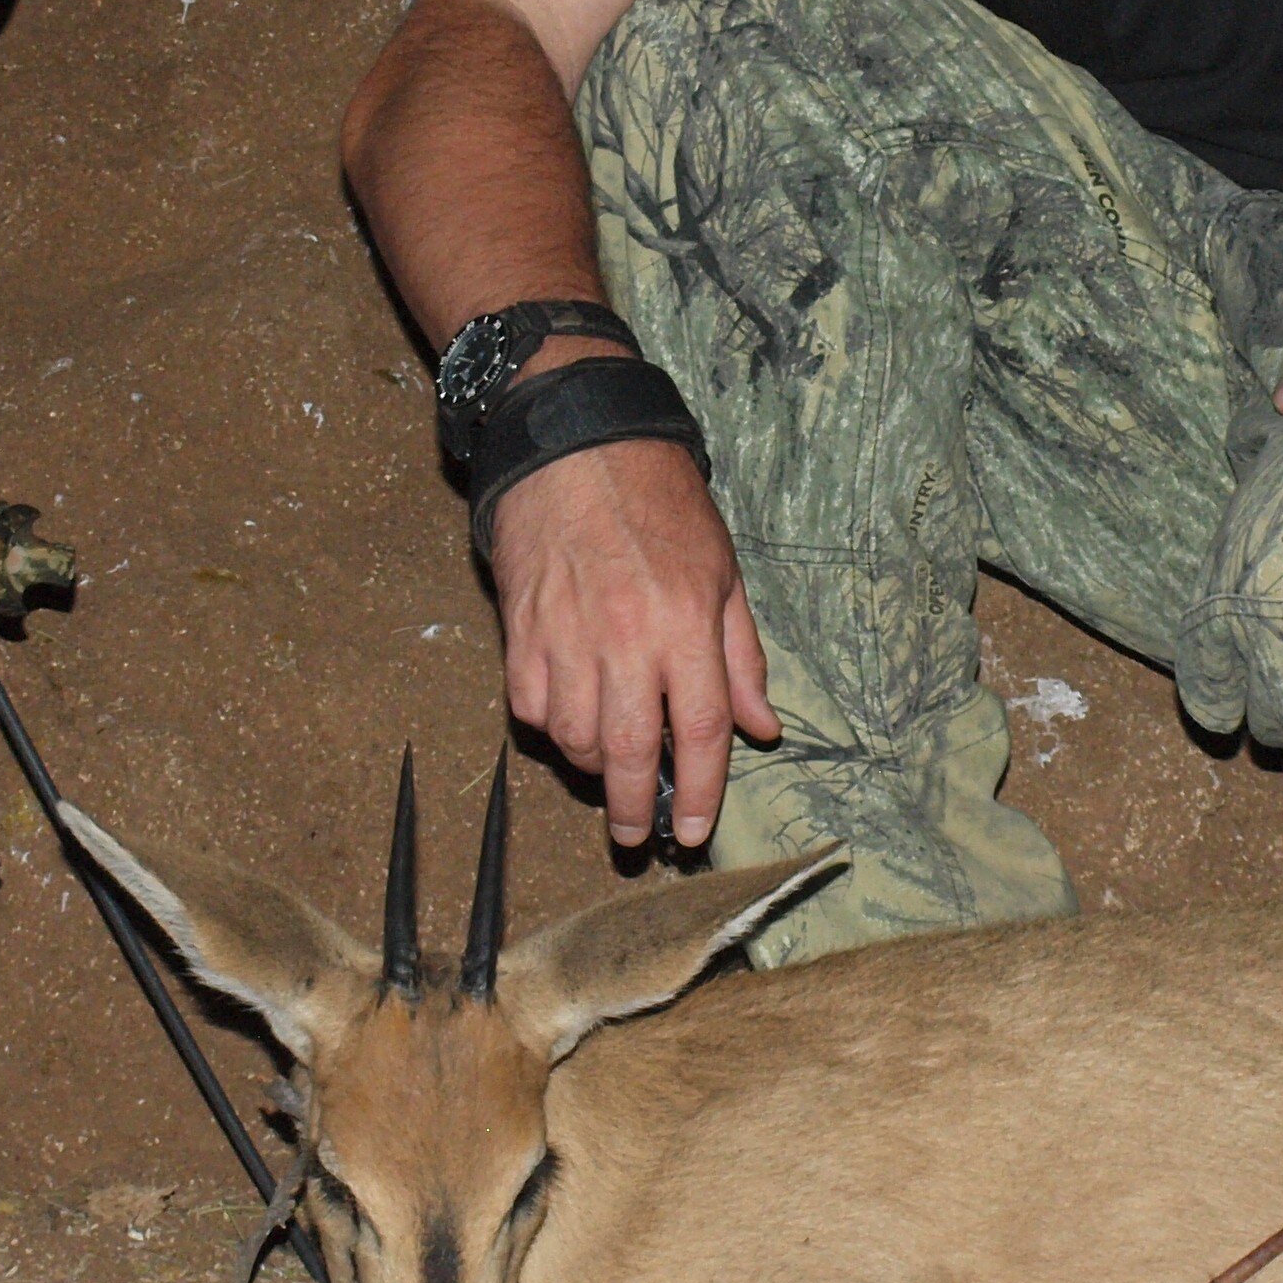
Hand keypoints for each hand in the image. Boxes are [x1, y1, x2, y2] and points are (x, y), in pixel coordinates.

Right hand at [486, 432, 778, 847]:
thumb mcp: (723, 574)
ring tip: (611, 764)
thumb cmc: (660, 505)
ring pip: (575, 739)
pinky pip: (530, 707)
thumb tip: (763, 729)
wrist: (577, 447)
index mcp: (685, 624)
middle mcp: (625, 639)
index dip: (700, 791)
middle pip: (630, 751)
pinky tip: (570, 721)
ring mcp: (565, 637)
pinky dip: (550, 728)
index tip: (693, 830)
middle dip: (634, 807)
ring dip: (594, 766)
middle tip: (636, 836)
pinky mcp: (520, 630)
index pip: (701, 731)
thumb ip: (741, 660)